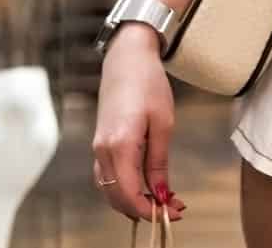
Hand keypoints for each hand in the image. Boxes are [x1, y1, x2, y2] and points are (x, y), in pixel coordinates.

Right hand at [92, 27, 186, 222]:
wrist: (127, 58)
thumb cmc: (148, 84)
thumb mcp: (163, 124)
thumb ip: (159, 163)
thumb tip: (162, 194)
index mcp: (119, 145)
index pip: (130, 194)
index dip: (150, 210)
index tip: (173, 213)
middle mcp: (102, 150)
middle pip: (117, 198)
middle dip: (144, 209)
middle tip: (174, 208)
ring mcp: (97, 147)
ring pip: (110, 190)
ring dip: (134, 201)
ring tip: (164, 198)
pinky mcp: (99, 143)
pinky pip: (108, 177)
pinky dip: (125, 188)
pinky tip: (145, 186)